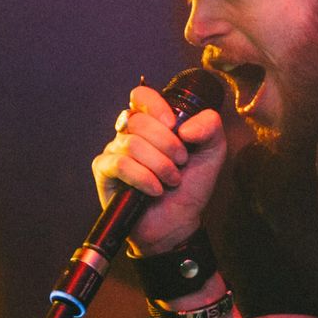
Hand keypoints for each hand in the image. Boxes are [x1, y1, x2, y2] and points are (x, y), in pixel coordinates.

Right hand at [92, 83, 226, 253]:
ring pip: (132, 144)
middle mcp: (129, 132)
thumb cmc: (191, 185)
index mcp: (152, 121)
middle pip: (139, 121)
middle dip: (167, 144)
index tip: (175, 125)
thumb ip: (210, 126)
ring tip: (171, 180)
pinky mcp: (103, 171)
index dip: (156, 106)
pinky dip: (143, 178)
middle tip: (181, 163)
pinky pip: (120, 165)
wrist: (178, 221)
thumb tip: (184, 126)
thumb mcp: (213, 151)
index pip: (141, 95)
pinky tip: (155, 189)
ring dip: (159, 165)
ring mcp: (114, 150)